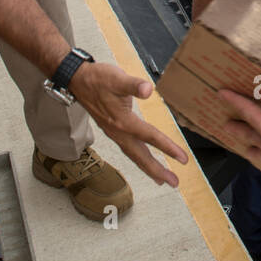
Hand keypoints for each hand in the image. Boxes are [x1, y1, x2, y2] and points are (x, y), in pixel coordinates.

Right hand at [69, 61, 188, 186]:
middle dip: (158, 170)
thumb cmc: (98, 79)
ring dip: (149, 168)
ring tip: (161, 179)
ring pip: (134, 155)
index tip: (183, 158)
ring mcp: (114, 133)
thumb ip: (133, 85)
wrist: (77, 81)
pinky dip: (139, 158)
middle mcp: (119, 132)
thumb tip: (148, 89)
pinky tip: (143, 159)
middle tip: (174, 182)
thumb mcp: (117, 78)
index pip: (150, 136)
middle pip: (141, 156)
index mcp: (123, 121)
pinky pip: (129, 150)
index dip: (168, 147)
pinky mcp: (112, 131)